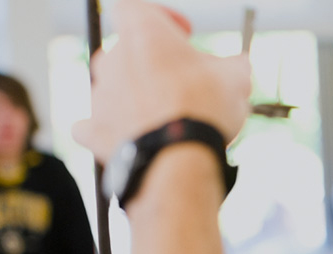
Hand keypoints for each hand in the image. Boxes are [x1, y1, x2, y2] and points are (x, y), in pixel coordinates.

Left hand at [73, 0, 251, 162]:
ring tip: (170, 117)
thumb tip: (238, 66)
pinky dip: (112, 127)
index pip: (136, 7)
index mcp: (143, 34)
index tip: (185, 35)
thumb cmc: (205, 110)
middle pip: (128, 50)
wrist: (178, 159)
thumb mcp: (236, 78)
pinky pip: (95, 123)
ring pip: (116, 87)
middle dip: (154, 63)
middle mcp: (113, 58)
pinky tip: (132, 134)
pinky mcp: (94, 130)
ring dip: (139, 95)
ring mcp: (100, 95)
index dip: (162, 17)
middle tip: (184, 82)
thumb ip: (233, 65)